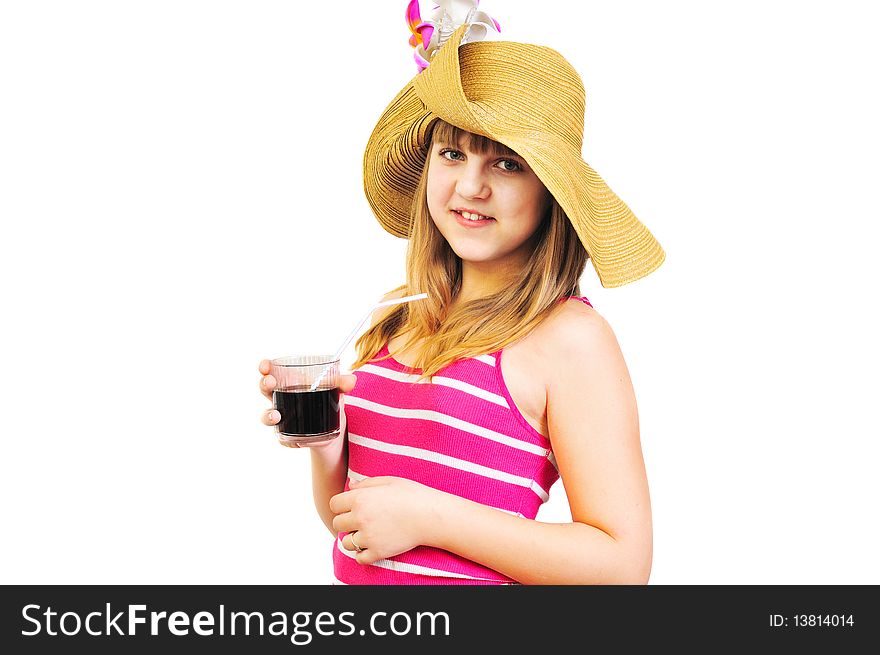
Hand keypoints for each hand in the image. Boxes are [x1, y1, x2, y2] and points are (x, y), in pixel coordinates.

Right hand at [258, 358, 356, 448]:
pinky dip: (287, 441)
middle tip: (270, 383)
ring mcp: (282, 418)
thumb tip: (352, 380)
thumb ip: (342, 384)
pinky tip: (296, 443)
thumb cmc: (329, 400)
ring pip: (267, 416)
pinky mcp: (288, 436)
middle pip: (265, 390)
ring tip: (276, 415)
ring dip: (268, 415)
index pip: (272, 372)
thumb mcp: (336, 390)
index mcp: (289, 383)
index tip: (264, 365)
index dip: (265, 368)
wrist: (336, 427)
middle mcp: (281, 399)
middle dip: (264, 385)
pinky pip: (282, 439)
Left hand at [329, 477, 447, 563]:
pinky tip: (372, 545)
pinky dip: (363, 553)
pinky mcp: (378, 552)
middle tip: (360, 520)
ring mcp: (368, 537)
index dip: (341, 505)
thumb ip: (366, 483)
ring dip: (353, 538)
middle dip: (346, 521)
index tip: (351, 506)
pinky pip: (359, 558)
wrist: (431, 516)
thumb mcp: (388, 481)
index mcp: (361, 498)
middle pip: (337, 523)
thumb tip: (349, 484)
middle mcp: (360, 518)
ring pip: (346, 542)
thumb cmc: (412, 495)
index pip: (333, 504)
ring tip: (367, 533)